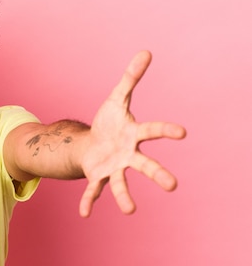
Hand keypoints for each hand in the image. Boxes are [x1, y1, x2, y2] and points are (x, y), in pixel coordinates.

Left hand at [79, 50, 185, 216]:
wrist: (92, 142)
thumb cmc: (109, 122)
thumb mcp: (117, 97)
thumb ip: (130, 78)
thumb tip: (146, 51)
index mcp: (134, 134)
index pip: (152, 131)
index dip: (166, 130)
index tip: (182, 132)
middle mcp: (128, 154)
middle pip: (145, 164)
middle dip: (157, 174)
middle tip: (172, 186)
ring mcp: (114, 167)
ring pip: (121, 184)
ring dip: (124, 196)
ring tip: (130, 211)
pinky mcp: (98, 176)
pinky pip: (93, 190)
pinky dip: (89, 201)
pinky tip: (84, 214)